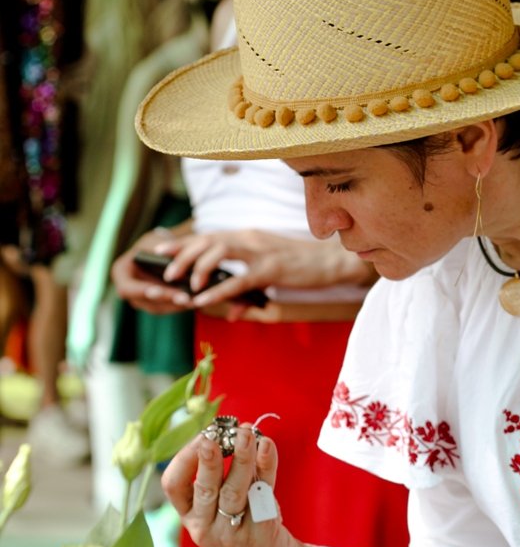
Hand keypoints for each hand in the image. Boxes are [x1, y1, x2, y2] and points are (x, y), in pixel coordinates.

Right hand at [110, 230, 194, 313]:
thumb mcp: (155, 242)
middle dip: (166, 300)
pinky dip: (181, 305)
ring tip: (194, 300)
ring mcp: (140, 299)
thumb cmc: (155, 243)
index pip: (127, 288)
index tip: (158, 290)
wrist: (160, 250)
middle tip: (185, 298)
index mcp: (120, 272)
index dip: (141, 291)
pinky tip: (195, 301)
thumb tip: (173, 265)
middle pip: (144, 301)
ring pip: (158, 308)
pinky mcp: (155, 303)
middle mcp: (127, 290)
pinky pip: (167, 307)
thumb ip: (160, 254)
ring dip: (176, 305)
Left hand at [154, 228, 374, 311]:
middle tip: (165, 273)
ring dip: (196, 268)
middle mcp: (249, 239)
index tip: (161, 249)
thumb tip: (235, 311)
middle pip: (207, 240)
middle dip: (182, 255)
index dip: (183, 242)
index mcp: (248, 236)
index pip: (209, 235)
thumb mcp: (271, 274)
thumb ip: (249, 289)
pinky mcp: (270, 270)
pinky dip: (218, 291)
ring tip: (183, 286)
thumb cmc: (302, 267)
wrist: (332, 261)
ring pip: (218, 253)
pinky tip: (203, 301)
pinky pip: (237, 280)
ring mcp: (259, 252)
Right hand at [162, 425, 329, 546]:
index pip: (173, 485)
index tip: (203, 435)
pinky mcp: (260, 535)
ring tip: (246, 433)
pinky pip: (263, 497)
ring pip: (233, 492)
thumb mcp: (223, 497)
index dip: (185, 458)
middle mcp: (204, 527)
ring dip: (240, 459)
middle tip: (213, 436)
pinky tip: (267, 446)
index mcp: (189, 514)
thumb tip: (231, 428)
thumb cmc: (243, 517)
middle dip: (209, 460)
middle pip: (204, 489)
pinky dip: (266, 467)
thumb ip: (224, 467)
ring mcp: (231, 535)